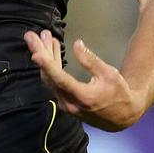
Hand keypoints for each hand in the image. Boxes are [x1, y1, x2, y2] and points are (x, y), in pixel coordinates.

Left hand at [24, 31, 144, 130]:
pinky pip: (53, 82)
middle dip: (40, 53)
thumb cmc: (119, 93)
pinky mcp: (64, 102)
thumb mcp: (109, 74)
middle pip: (49, 76)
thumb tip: (77, 44)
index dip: (47, 65)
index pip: (60, 79)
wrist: (122, 117)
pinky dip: (51, 66)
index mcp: (83, 97)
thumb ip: (91, 60)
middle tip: (31, 36)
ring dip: (45, 57)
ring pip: (50, 79)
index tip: (36, 53)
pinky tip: (51, 51)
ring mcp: (65, 104)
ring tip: (43, 38)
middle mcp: (70, 103)